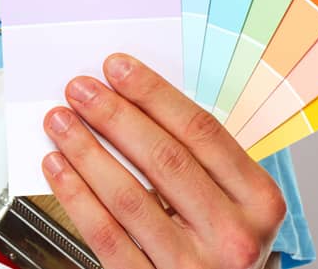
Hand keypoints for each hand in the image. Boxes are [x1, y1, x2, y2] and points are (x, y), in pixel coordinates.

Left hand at [42, 54, 286, 268]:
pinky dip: (76, 196)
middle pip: (164, 159)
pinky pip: (106, 234)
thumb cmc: (221, 248)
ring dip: (87, 151)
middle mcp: (233, 234)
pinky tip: (58, 167)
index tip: (119, 69)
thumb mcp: (234, 205)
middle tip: (80, 90)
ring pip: (129, 195)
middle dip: (115, 116)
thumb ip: (199, 162)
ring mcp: (193, 264)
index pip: (203, 133)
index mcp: (259, 202)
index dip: (155, 95)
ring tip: (60, 122)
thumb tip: (135, 106)